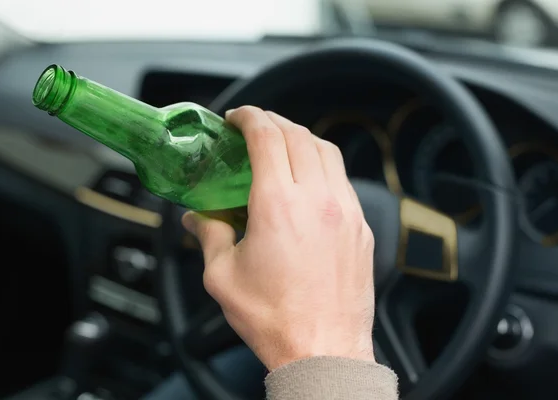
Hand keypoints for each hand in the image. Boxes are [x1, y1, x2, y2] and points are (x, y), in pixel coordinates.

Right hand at [182, 106, 375, 370]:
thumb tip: (196, 218)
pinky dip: (323, 166)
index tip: (236, 118)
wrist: (323, 351)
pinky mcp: (361, 229)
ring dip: (301, 139)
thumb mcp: (222, 277)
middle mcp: (317, 201)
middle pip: (298, 135)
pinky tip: (308, 181)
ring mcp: (346, 213)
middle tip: (254, 127)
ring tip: (282, 146)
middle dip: (273, 122)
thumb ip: (208, 236)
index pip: (266, 136)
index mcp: (278, 206)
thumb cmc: (274, 319)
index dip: (248, 117)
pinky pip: (343, 180)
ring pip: (327, 152)